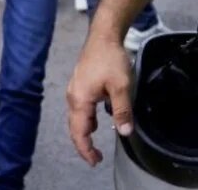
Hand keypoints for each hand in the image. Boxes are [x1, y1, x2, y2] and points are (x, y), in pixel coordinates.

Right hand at [66, 36, 133, 166]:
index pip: (79, 133)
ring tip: (96, 143)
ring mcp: (75, 91)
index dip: (86, 150)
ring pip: (77, 118)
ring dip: (85, 131)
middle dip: (84, 144)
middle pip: (75, 128)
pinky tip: (97, 119)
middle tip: (96, 157)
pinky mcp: (80, 85)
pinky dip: (87, 119)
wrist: (103, 35)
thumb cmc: (111, 58)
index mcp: (79, 101)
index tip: (96, 160)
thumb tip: (124, 131)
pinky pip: (81, 108)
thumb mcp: (121, 86)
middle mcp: (73, 98)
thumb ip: (122, 110)